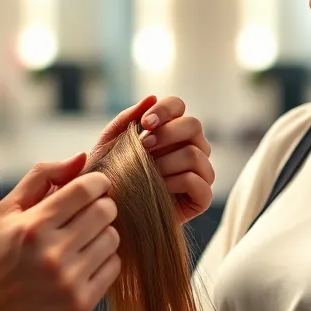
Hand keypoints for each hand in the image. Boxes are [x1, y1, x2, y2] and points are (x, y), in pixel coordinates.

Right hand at [0, 154, 120, 310]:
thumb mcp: (5, 211)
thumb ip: (42, 177)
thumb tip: (80, 157)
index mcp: (34, 226)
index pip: (85, 190)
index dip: (97, 181)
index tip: (95, 185)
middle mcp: (53, 254)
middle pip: (105, 212)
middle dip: (102, 205)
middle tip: (89, 211)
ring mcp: (69, 281)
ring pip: (113, 238)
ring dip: (103, 232)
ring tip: (82, 238)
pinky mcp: (80, 304)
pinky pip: (113, 267)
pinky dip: (104, 259)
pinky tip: (83, 261)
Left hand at [93, 95, 214, 223]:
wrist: (108, 214)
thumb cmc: (109, 177)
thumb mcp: (110, 144)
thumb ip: (127, 118)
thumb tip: (151, 96)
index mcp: (171, 131)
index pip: (179, 106)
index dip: (165, 110)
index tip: (144, 123)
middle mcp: (191, 147)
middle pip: (193, 125)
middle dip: (166, 134)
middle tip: (144, 148)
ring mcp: (199, 172)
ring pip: (194, 153)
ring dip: (165, 163)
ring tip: (147, 174)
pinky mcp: (201, 198)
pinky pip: (199, 182)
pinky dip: (176, 183)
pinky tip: (159, 190)